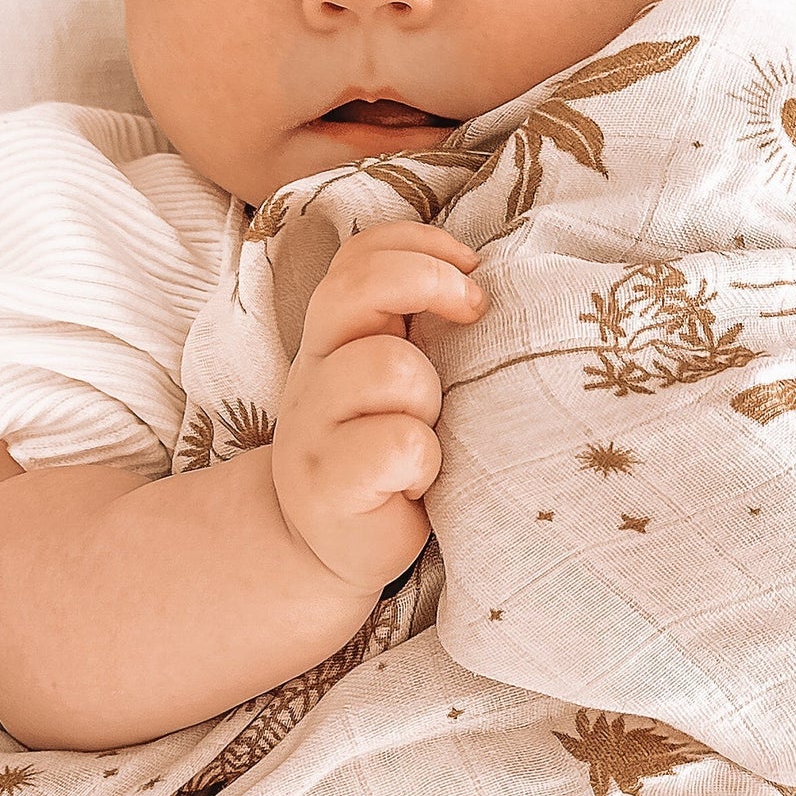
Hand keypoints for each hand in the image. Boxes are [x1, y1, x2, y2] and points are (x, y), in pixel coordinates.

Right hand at [269, 219, 488, 594]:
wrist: (328, 548)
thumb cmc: (384, 455)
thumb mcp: (395, 380)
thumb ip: (413, 329)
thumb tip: (483, 277)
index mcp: (335, 336)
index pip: (359, 255)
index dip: (420, 247)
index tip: (471, 275)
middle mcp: (314, 369)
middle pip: (358, 287)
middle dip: (430, 283)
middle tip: (473, 314)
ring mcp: (313, 425)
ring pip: (389, 367)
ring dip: (428, 398)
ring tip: (430, 435)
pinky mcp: (328, 482)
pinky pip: (400, 444)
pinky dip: (424, 464)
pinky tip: (416, 484)